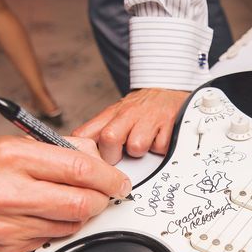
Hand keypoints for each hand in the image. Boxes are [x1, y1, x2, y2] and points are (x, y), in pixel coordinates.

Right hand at [0, 136, 130, 251]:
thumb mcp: (17, 143)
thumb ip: (62, 149)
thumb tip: (101, 160)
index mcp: (13, 157)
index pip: (79, 169)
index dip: (108, 177)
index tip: (119, 181)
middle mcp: (8, 192)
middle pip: (80, 203)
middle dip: (101, 199)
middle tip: (104, 194)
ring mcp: (8, 224)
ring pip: (72, 224)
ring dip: (82, 213)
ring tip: (70, 199)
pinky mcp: (10, 246)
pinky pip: (55, 238)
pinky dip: (61, 226)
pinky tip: (47, 213)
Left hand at [73, 88, 187, 164]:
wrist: (165, 89)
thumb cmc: (138, 109)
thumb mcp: (115, 115)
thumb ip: (98, 133)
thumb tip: (83, 156)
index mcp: (110, 114)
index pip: (85, 134)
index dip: (85, 152)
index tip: (91, 162)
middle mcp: (127, 114)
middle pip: (110, 138)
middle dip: (114, 155)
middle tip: (121, 156)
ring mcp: (148, 118)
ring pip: (137, 146)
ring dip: (141, 152)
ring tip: (144, 144)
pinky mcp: (168, 124)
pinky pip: (160, 147)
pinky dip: (160, 149)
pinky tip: (158, 139)